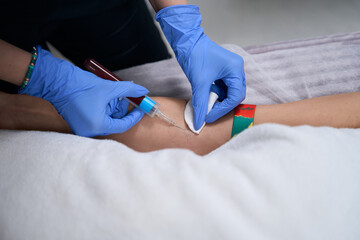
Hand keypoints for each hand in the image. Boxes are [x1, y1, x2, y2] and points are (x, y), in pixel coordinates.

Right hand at [19, 45, 148, 136]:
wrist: (56, 82)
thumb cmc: (81, 86)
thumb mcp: (109, 87)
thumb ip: (129, 90)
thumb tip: (143, 90)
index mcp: (98, 126)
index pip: (123, 125)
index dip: (134, 115)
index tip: (141, 107)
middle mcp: (90, 131)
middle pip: (114, 123)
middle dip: (120, 109)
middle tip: (123, 96)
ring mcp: (83, 129)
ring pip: (106, 120)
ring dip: (110, 107)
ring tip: (107, 94)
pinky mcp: (79, 124)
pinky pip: (97, 119)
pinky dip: (102, 109)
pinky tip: (101, 98)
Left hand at [156, 5, 245, 129]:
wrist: (186, 41)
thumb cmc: (194, 56)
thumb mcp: (198, 83)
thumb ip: (200, 104)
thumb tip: (198, 123)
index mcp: (235, 69)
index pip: (236, 96)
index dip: (223, 109)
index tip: (209, 117)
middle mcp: (237, 69)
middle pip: (235, 95)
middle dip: (222, 106)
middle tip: (208, 113)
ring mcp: (231, 70)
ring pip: (229, 92)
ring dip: (218, 101)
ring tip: (205, 105)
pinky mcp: (223, 71)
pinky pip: (223, 88)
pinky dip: (215, 94)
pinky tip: (205, 96)